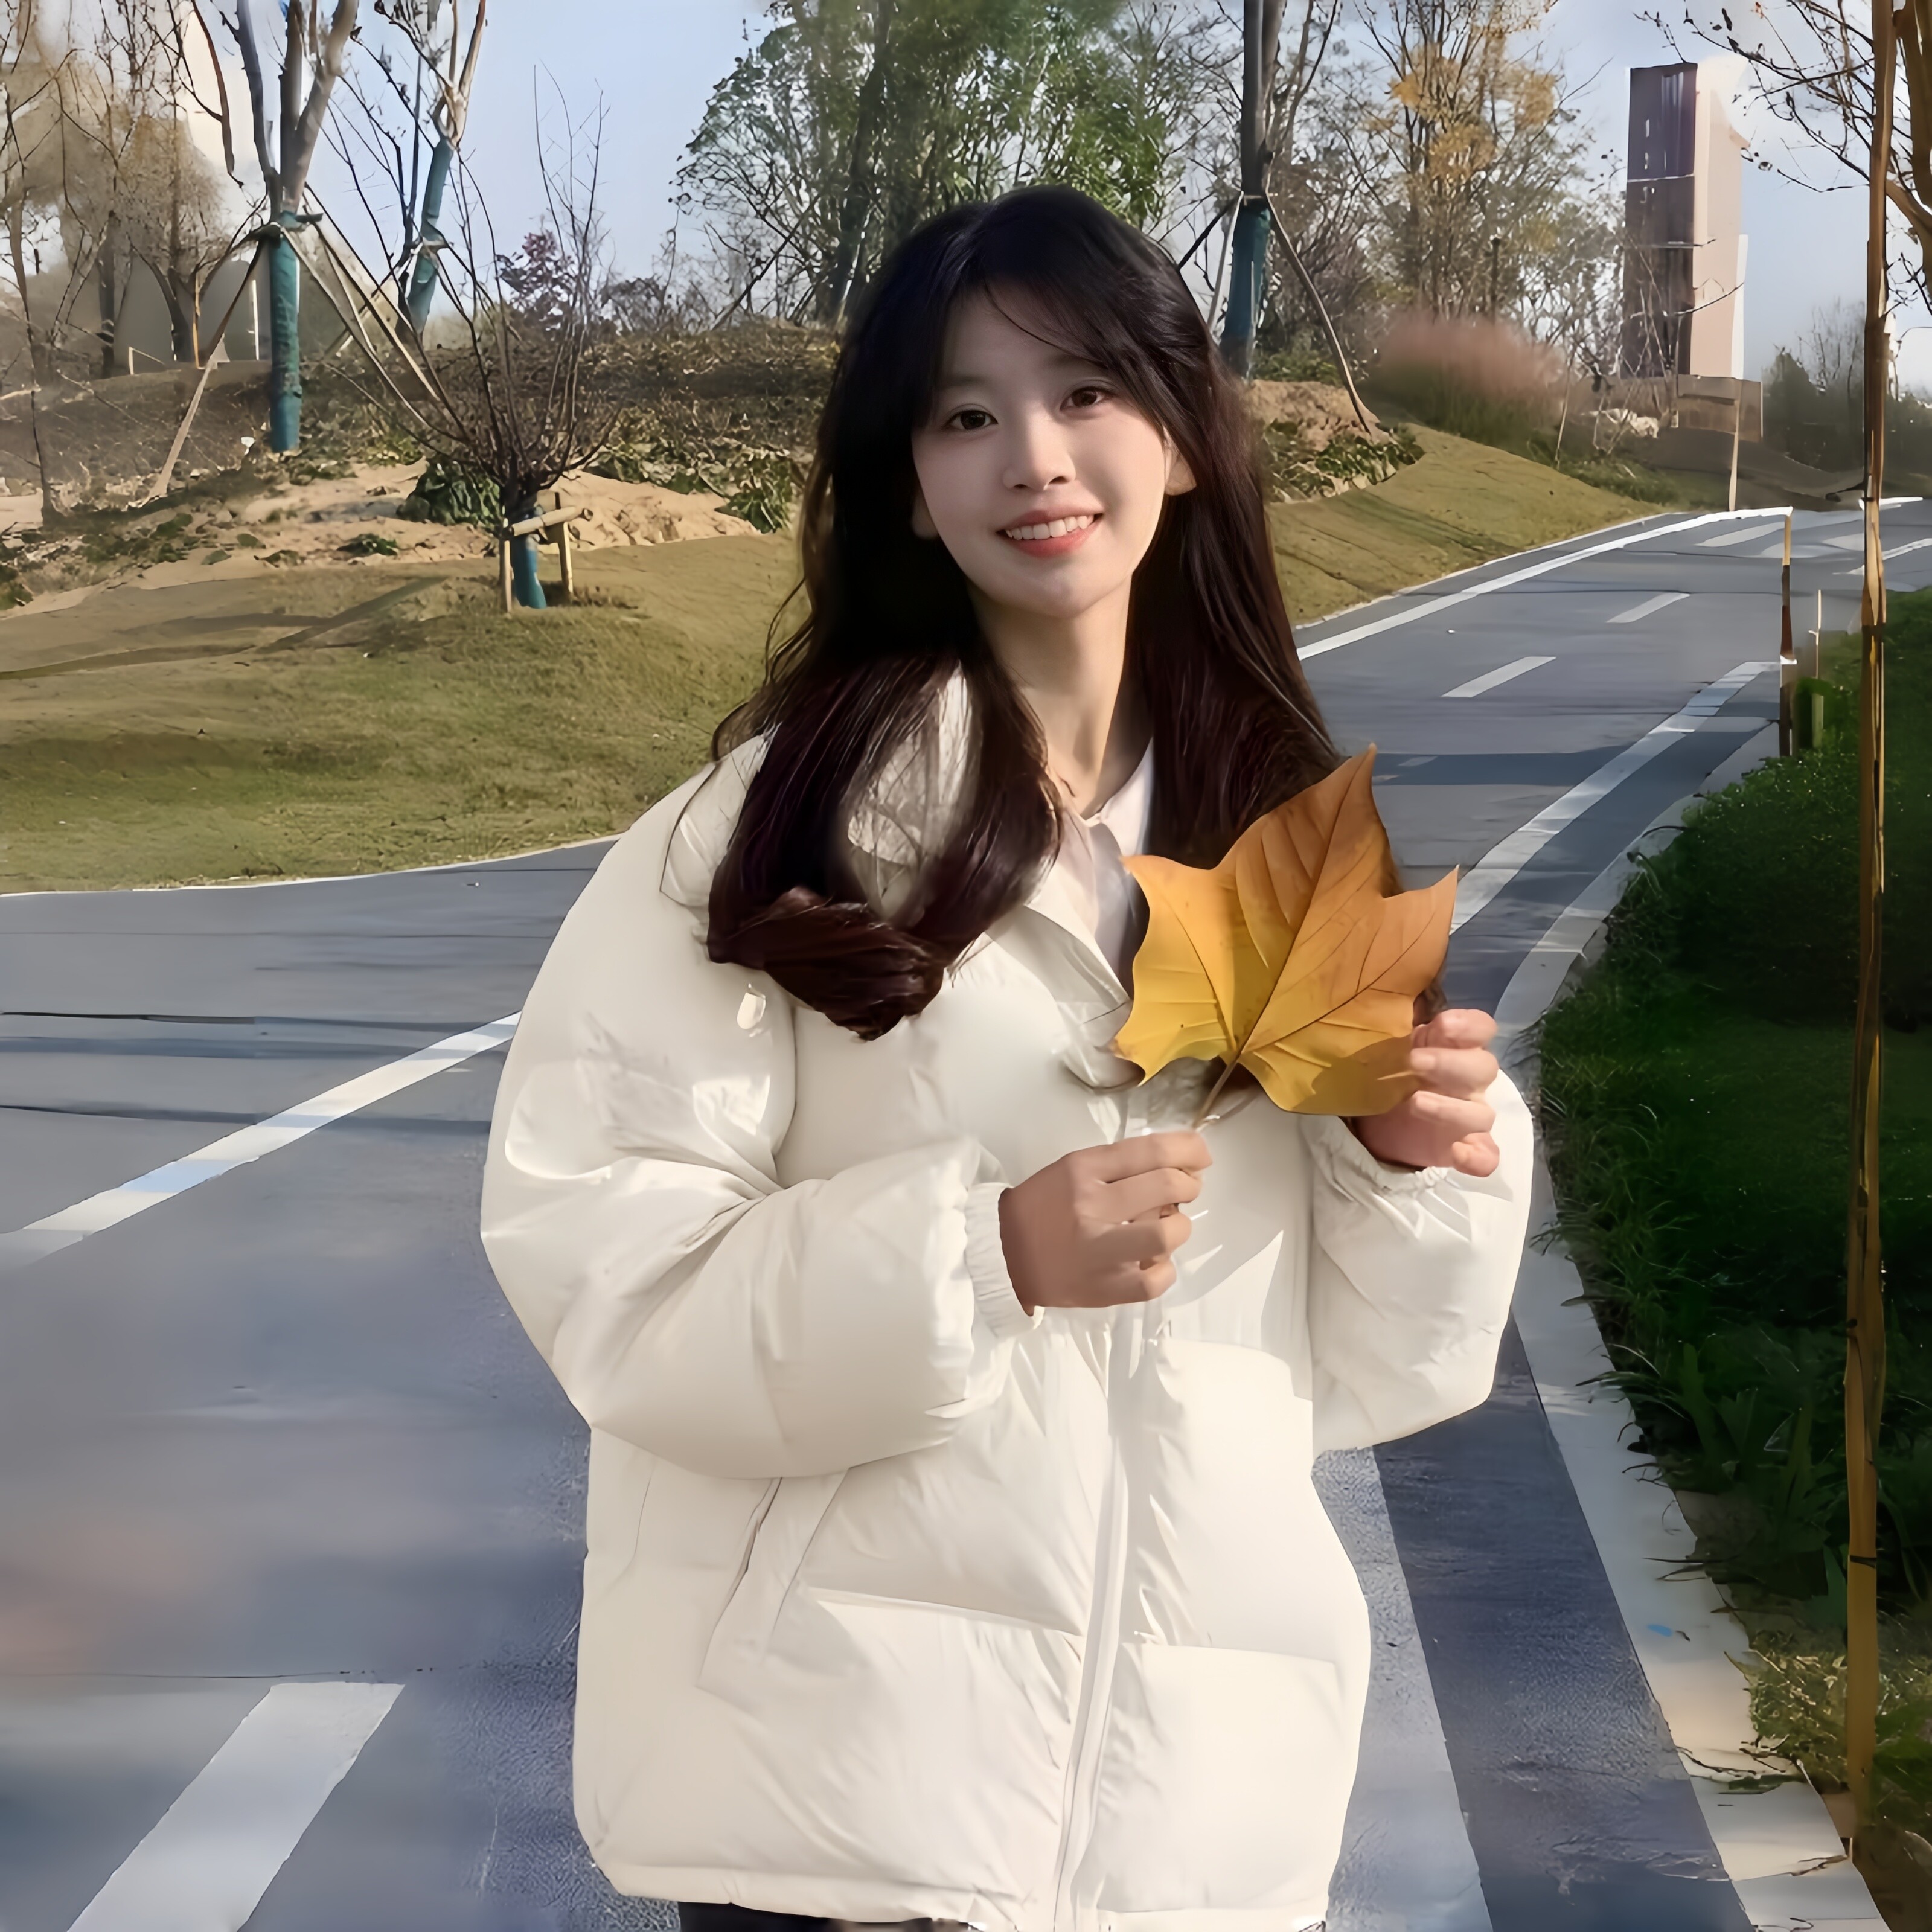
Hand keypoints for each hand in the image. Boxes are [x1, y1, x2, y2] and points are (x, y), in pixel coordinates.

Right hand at [999, 1132, 1211, 1313]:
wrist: (1004, 1255)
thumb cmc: (1043, 1206)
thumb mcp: (1073, 1169)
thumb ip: (1121, 1164)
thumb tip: (1179, 1165)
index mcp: (1083, 1170)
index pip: (1152, 1150)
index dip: (1189, 1150)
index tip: (1200, 1155)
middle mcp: (1092, 1206)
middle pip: (1168, 1187)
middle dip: (1189, 1185)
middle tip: (1185, 1189)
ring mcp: (1100, 1250)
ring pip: (1168, 1234)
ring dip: (1178, 1227)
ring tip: (1165, 1227)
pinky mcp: (1105, 1288)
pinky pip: (1157, 1278)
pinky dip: (1164, 1268)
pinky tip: (1151, 1260)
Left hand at [1349, 1008, 1500, 1177]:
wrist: (1381, 1122)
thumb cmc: (1392, 1071)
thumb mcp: (1390, 1044)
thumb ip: (1394, 1022)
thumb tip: (1379, 991)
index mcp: (1455, 1048)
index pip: (1482, 1029)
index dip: (1469, 1026)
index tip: (1442, 1024)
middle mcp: (1470, 1082)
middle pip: (1484, 1068)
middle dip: (1450, 1063)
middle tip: (1413, 1060)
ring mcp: (1470, 1117)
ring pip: (1481, 1114)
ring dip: (1451, 1109)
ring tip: (1414, 1101)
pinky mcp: (1465, 1149)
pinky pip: (1486, 1156)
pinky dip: (1477, 1157)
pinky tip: (1459, 1154)